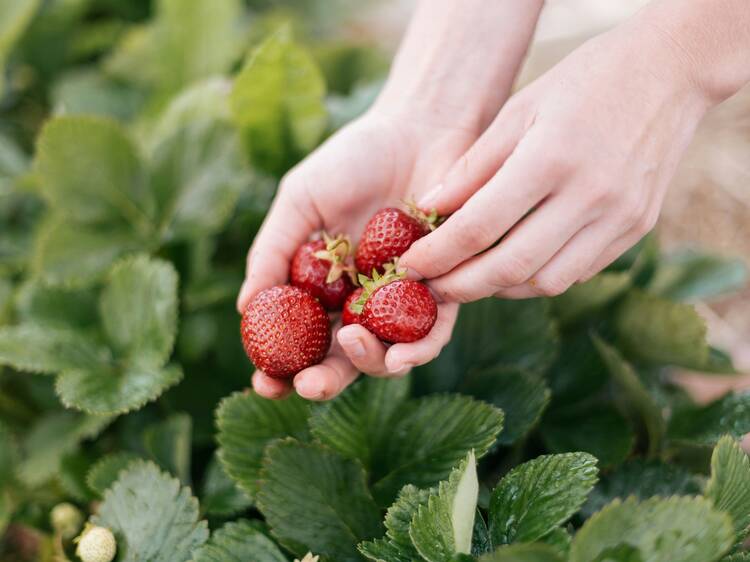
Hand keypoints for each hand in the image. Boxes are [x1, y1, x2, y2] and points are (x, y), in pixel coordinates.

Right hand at [236, 110, 472, 399]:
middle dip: (323, 381)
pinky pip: (435, 330)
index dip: (280, 367)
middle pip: (342, 357)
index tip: (263, 382)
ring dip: (371, 363)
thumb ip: (273, 251)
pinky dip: (419, 347)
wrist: (419, 128)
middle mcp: (362, 300)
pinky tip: (403, 352)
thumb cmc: (354, 160)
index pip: (300, 339)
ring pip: (388, 353)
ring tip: (354, 345)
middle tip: (308, 386)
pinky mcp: (446, 288)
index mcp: (324, 285)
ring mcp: (402, 299)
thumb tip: (245, 309)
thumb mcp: (300, 201)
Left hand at [400, 23, 709, 301]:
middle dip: (462, 286)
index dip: (437, 254)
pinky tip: (515, 264)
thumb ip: (472, 167)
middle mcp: (590, 196)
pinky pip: (578, 272)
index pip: (479, 227)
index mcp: (551, 159)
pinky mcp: (636, 228)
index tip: (409, 265)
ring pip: (546, 282)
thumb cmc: (583, 81)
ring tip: (471, 276)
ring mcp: (619, 217)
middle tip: (433, 287)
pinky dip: (538, 277)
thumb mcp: (518, 109)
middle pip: (511, 267)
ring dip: (500, 288)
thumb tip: (427, 211)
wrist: (671, 71)